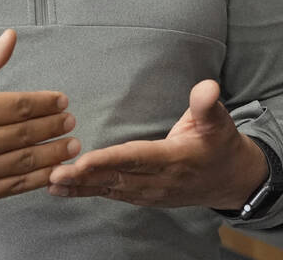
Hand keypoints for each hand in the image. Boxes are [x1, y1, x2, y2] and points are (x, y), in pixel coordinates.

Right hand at [0, 28, 80, 211]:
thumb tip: (10, 38)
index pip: (19, 106)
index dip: (45, 103)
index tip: (61, 101)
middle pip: (25, 134)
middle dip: (54, 127)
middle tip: (71, 121)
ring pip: (23, 163)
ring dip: (52, 154)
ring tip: (71, 146)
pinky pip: (11, 187)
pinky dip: (35, 179)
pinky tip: (51, 171)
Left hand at [47, 79, 268, 209]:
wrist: (232, 181)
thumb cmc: (221, 145)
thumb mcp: (219, 122)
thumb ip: (207, 105)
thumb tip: (207, 87)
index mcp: (173, 159)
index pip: (135, 159)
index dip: (108, 160)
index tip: (82, 161)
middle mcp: (159, 180)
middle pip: (116, 178)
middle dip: (83, 177)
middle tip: (53, 174)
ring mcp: (150, 193)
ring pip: (110, 189)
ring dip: (80, 188)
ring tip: (50, 184)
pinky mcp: (143, 196)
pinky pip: (112, 194)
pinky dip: (87, 192)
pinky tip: (63, 190)